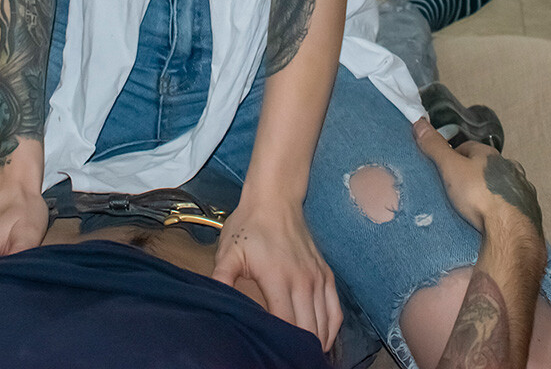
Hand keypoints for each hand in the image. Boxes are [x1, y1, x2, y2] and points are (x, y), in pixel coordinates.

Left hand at [213, 193, 342, 348]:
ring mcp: (318, 278)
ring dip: (317, 343)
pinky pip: (336, 310)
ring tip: (304, 356)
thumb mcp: (229, 252)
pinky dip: (332, 329)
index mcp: (278, 277)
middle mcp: (303, 281)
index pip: (286, 323)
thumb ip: (221, 278)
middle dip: (300, 348)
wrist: (276, 199)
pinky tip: (322, 341)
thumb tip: (214, 301)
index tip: (273, 353)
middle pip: (309, 329)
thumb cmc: (249, 226)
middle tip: (288, 359)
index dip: (281, 343)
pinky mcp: (326, 274)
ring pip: (325, 324)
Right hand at [413, 118, 544, 244]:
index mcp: (489, 155)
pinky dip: (501, 207)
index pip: (467, 148)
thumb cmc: (479, 195)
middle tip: (456, 189)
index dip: (453, 156)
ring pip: (500, 185)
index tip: (444, 169)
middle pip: (485, 167)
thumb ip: (435, 147)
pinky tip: (492, 218)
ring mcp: (520, 188)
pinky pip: (511, 204)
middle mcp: (508, 167)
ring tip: (473, 206)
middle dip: (473, 174)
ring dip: (489, 190)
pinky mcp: (527, 209)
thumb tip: (419, 122)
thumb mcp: (450, 168)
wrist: (509, 230)